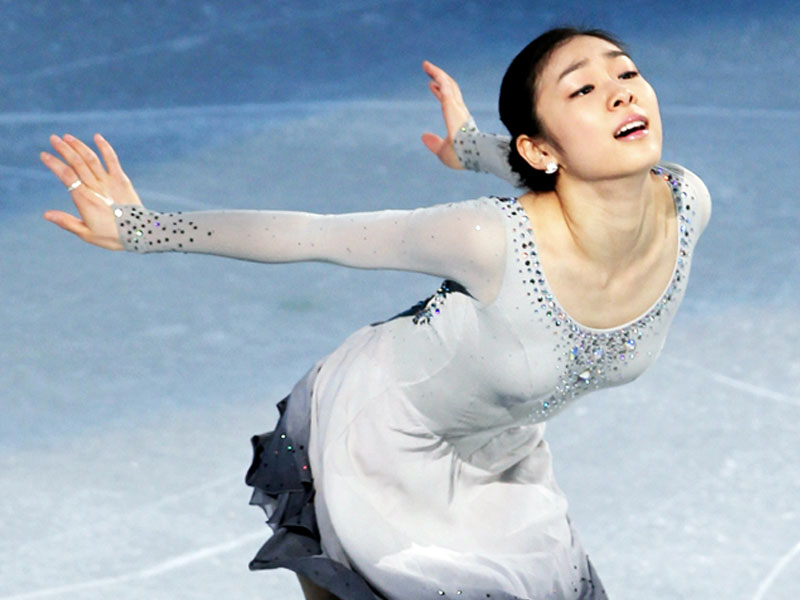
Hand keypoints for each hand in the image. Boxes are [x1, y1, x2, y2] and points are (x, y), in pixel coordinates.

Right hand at [41, 133, 141, 249]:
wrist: (140, 233)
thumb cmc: (112, 236)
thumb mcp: (86, 233)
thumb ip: (66, 222)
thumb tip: (46, 214)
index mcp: (84, 199)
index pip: (66, 176)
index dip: (54, 163)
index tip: (44, 155)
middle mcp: (96, 187)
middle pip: (77, 163)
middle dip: (64, 149)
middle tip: (53, 138)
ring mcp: (110, 182)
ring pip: (91, 159)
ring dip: (79, 146)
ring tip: (68, 137)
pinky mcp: (122, 180)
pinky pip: (112, 160)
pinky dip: (105, 148)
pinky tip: (97, 137)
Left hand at [421, 60, 470, 169]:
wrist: (469, 155)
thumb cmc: (459, 156)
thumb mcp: (442, 151)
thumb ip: (434, 143)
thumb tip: (423, 136)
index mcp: (460, 121)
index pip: (449, 102)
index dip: (441, 93)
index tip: (432, 86)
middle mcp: (460, 110)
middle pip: (450, 89)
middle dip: (440, 78)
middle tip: (429, 70)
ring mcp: (456, 106)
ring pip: (447, 83)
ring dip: (437, 73)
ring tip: (426, 65)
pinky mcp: (451, 103)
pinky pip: (444, 84)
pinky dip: (437, 75)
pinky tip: (430, 70)